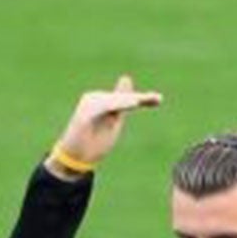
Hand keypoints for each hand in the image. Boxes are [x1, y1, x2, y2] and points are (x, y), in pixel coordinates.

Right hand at [47, 74, 162, 177]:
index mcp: (103, 101)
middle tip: (156, 99)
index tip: (159, 100)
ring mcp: (88, 104)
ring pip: (114, 101)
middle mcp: (94, 98)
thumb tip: (126, 79)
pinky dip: (115, 104)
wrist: (76, 158)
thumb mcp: (113, 121)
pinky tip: (129, 104)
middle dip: (138, 99)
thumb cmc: (94, 141)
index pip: (126, 99)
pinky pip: (102, 107)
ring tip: (142, 101)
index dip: (143, 99)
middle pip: (121, 98)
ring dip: (128, 101)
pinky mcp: (84, 113)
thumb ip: (121, 104)